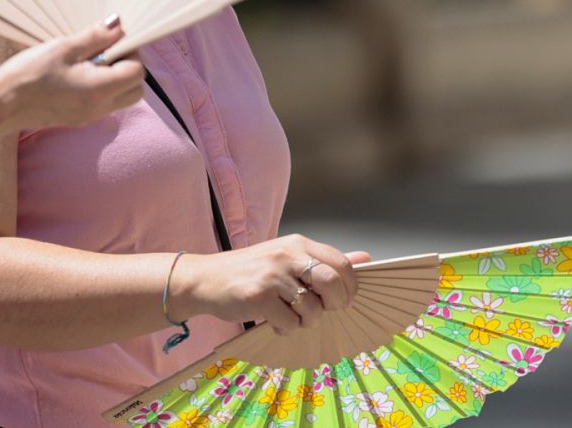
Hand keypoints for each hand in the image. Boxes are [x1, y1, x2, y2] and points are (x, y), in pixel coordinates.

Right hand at [0, 16, 145, 135]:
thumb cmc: (28, 75)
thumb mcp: (63, 48)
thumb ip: (95, 38)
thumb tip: (119, 26)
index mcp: (101, 90)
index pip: (138, 72)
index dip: (130, 52)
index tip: (111, 38)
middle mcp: (100, 108)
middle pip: (135, 89)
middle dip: (128, 66)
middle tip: (104, 48)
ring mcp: (88, 116)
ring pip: (119, 96)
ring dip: (113, 76)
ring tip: (86, 58)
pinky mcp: (77, 117)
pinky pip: (102, 101)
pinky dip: (99, 85)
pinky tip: (75, 71)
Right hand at [171, 235, 371, 335]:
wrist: (206, 279)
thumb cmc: (250, 271)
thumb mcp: (287, 258)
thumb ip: (325, 260)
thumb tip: (366, 258)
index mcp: (297, 244)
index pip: (341, 263)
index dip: (350, 287)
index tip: (343, 300)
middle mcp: (286, 255)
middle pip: (333, 283)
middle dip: (335, 304)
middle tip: (322, 310)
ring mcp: (272, 276)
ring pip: (313, 309)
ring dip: (306, 321)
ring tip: (289, 315)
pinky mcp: (258, 297)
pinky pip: (290, 323)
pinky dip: (286, 329)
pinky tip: (273, 321)